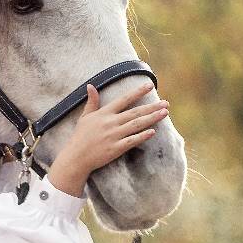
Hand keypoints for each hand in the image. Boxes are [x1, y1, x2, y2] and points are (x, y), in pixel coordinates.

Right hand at [47, 82, 168, 197]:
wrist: (76, 157)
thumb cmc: (80, 137)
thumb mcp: (85, 117)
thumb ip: (92, 102)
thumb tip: (91, 86)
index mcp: (104, 113)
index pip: (124, 99)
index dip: (138, 92)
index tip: (150, 85)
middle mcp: (110, 123)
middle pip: (135, 112)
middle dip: (152, 106)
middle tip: (166, 103)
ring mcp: (113, 136)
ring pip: (136, 124)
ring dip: (152, 118)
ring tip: (165, 113)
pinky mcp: (115, 149)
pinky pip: (131, 141)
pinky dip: (142, 136)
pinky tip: (153, 132)